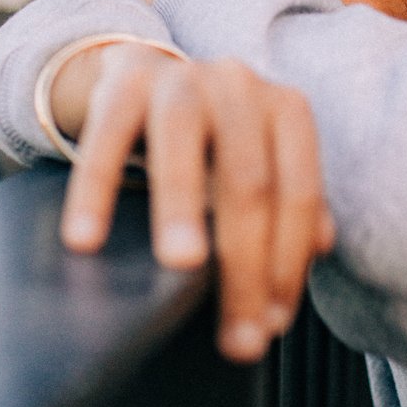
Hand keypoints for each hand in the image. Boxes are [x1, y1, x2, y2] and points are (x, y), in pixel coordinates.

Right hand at [58, 43, 334, 361]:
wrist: (148, 73)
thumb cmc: (216, 137)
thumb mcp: (260, 158)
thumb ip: (292, 202)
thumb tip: (321, 248)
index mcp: (285, 109)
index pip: (296, 192)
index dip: (287, 263)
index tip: (271, 325)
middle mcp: (239, 86)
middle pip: (248, 182)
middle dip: (244, 265)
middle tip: (234, 334)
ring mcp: (180, 80)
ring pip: (184, 149)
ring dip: (182, 210)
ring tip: (181, 265)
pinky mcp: (122, 83)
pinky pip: (107, 139)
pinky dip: (95, 191)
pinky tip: (85, 240)